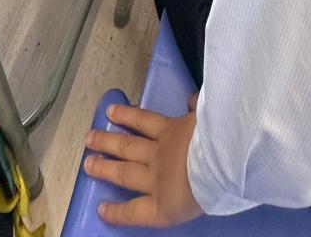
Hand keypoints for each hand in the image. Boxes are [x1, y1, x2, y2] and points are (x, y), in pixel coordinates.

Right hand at [83, 104, 202, 227]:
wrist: (222, 158)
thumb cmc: (214, 191)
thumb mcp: (194, 208)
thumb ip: (175, 202)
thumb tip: (167, 191)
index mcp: (163, 203)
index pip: (134, 211)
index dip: (117, 211)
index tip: (101, 208)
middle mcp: (156, 174)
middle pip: (125, 171)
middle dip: (105, 166)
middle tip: (88, 158)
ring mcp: (163, 146)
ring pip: (132, 140)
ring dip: (114, 134)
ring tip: (97, 129)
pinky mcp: (174, 125)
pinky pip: (159, 118)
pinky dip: (161, 111)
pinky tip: (175, 99)